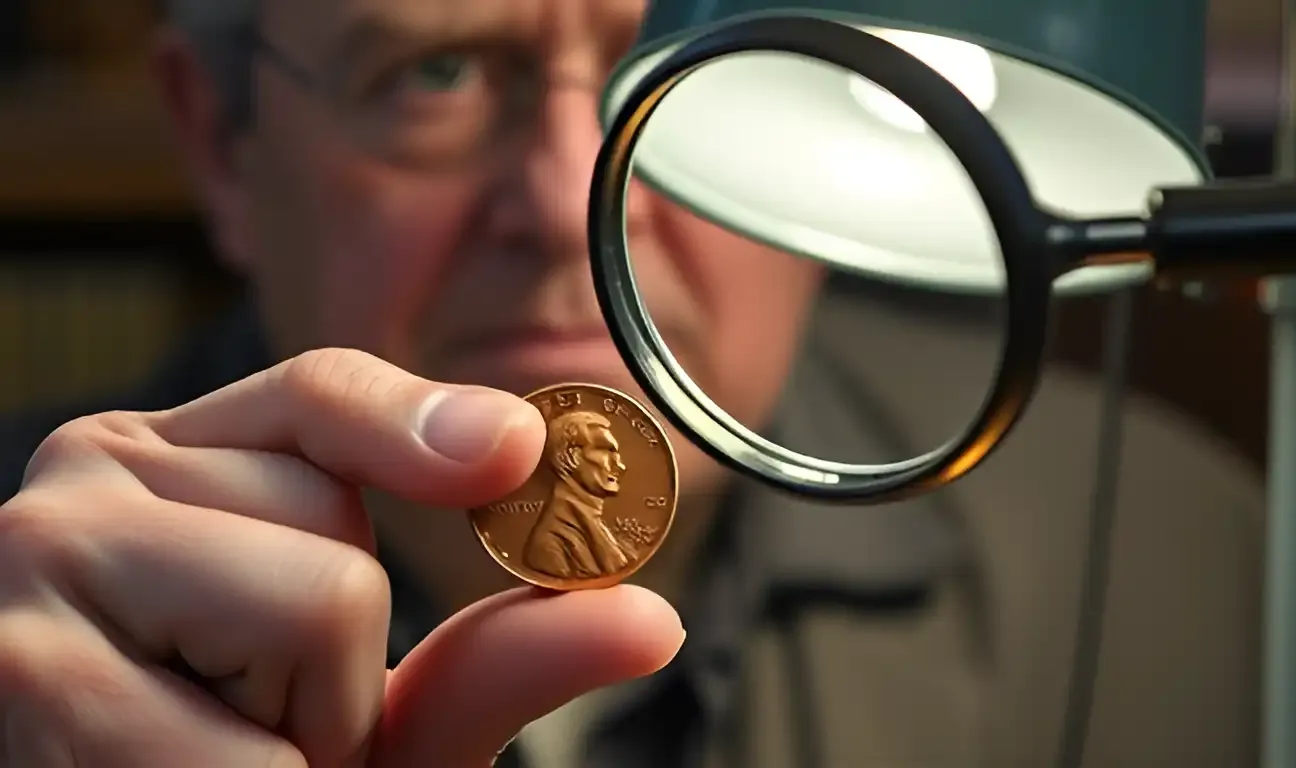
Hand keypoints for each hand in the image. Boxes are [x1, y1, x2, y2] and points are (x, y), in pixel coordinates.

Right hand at [0, 349, 684, 766]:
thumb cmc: (216, 760)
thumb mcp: (356, 708)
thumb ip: (487, 659)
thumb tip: (648, 620)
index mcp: (166, 466)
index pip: (315, 393)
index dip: (422, 420)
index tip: (517, 449)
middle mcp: (85, 489)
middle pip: (333, 518)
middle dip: (339, 667)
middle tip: (250, 721)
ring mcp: (37, 573)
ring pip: (317, 603)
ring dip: (303, 734)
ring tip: (209, 755)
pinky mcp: (26, 678)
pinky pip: (256, 739)